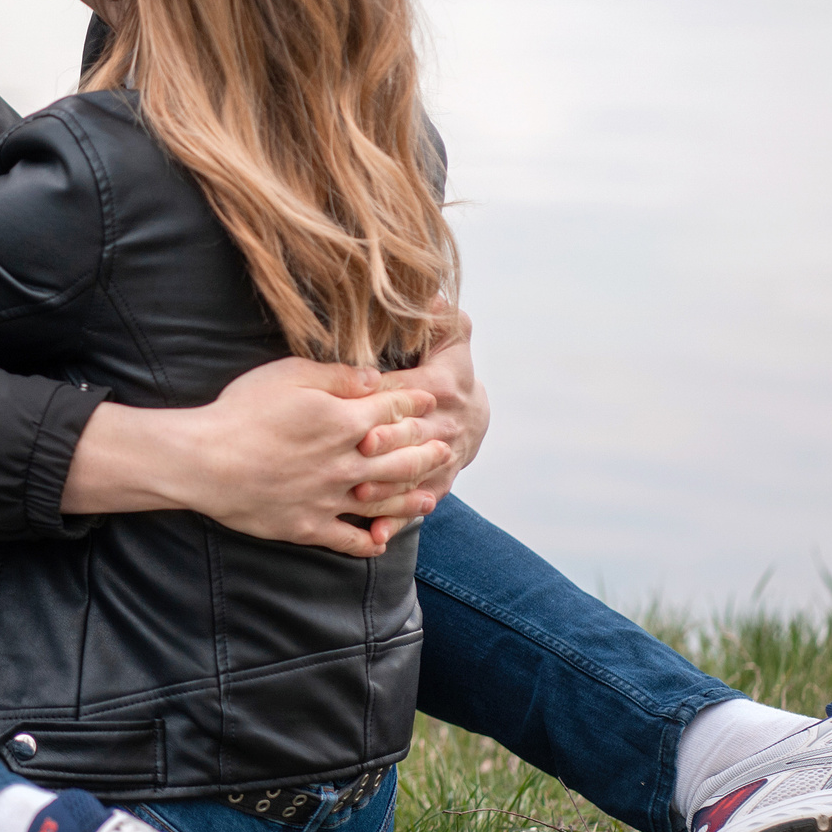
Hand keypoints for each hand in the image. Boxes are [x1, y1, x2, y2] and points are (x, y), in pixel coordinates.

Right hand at [60, 359, 452, 557]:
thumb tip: (374, 377)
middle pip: (401, 458)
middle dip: (427, 451)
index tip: (429, 399)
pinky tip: (382, 542)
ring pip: (386, 502)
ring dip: (413, 499)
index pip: (394, 410)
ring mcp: (331, 499)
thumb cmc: (241, 412)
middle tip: (446, 448)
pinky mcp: (310, 527)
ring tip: (431, 498)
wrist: (203, 462)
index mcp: (344, 421)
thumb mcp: (288, 375)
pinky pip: (351, 540)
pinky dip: (371, 542)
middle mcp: (347, 463)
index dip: (415, 402)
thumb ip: (336, 376)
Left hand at [355, 305, 487, 507]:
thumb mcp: (450, 336)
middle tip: (359, 453)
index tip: (364, 410)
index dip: (387, 401)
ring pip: (413, 476)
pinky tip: (374, 537)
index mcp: (441, 387)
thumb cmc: (448, 366)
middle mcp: (442, 427)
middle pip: (412, 437)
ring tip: (359, 495)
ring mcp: (439, 460)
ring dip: (388, 487)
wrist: (472, 413)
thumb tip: (432, 294)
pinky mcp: (434, 486)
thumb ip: (440, 316)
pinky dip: (395, 522)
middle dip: (388, 447)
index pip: (410, 392)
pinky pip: (415, 505)